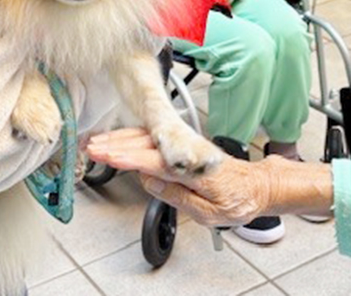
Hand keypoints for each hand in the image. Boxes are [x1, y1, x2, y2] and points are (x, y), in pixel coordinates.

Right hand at [86, 128, 333, 224]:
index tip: (109, 156)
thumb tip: (149, 181)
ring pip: (149, 138)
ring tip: (98, 143)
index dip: (130, 159)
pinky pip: (156, 138)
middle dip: (117, 146)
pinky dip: (134, 137)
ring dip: (121, 139)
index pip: (156, 162)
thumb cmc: (237, 201)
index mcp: (194, 171)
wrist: (257, 186)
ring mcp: (186, 147)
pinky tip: (120, 139)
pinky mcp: (185, 145)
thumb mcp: (209, 213)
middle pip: (147, 146)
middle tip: (93, 149)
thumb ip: (177, 195)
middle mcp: (189, 153)